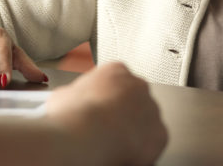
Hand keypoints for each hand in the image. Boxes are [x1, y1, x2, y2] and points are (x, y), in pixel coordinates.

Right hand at [46, 62, 167, 164]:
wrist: (87, 138)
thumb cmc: (72, 116)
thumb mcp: (62, 95)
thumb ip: (74, 95)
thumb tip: (69, 102)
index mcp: (116, 70)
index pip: (115, 81)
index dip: (104, 98)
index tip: (97, 109)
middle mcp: (138, 86)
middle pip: (134, 100)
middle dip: (122, 113)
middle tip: (106, 128)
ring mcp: (152, 110)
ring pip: (145, 122)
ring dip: (133, 131)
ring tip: (113, 144)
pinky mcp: (160, 134)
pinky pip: (152, 143)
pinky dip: (141, 149)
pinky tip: (123, 153)